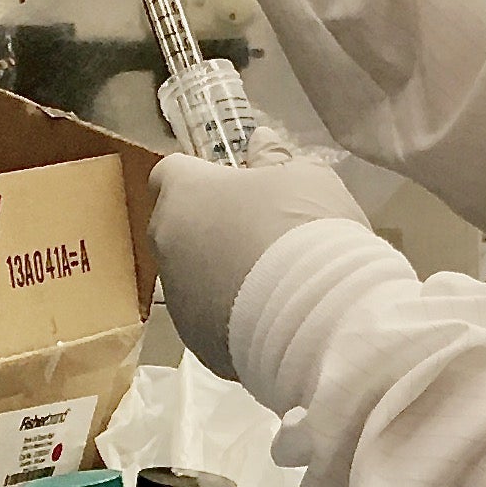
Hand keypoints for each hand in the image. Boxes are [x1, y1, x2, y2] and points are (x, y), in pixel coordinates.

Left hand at [148, 143, 367, 381]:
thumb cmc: (306, 228)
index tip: (235, 187)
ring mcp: (177, 299)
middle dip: (208, 228)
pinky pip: (209, 319)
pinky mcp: (196, 343)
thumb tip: (260, 143)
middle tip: (258, 233)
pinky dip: (230, 316)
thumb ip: (275, 159)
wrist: (318, 315)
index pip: (171, 173)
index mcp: (184, 194)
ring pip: (191, 277)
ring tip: (270, 284)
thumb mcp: (306, 177)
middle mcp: (167, 244)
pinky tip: (270, 318)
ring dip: (218, 274)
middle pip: (177, 228)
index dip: (202, 178)